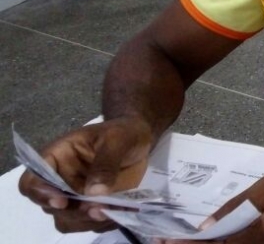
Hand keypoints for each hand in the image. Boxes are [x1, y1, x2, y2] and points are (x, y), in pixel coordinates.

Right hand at [18, 117, 153, 232]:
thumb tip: (93, 193)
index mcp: (56, 158)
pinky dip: (103, 223)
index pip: (32, 181)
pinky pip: (89, 224)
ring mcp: (75, 196)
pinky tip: (120, 211)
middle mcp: (60, 181)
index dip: (41, 193)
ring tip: (110, 211)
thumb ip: (105, 163)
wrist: (139, 140)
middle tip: (98, 208)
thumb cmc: (122, 133)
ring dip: (86, 221)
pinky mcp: (91, 206)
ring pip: (68, 220)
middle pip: (50, 207)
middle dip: (73, 212)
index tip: (62, 202)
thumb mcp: (117, 139)